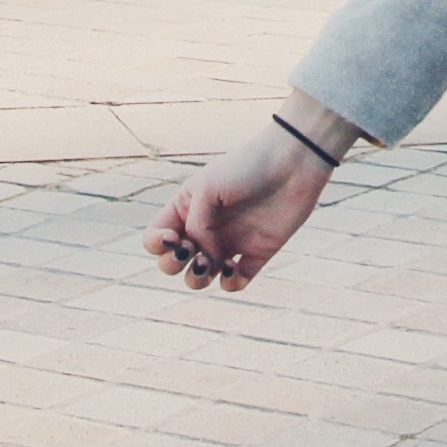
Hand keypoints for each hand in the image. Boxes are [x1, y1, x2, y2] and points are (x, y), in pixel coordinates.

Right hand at [144, 110, 341, 290]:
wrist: (292, 164)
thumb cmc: (246, 168)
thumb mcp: (207, 189)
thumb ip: (195, 225)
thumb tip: (202, 256)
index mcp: (185, 209)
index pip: (155, 238)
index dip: (156, 245)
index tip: (173, 238)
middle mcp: (204, 229)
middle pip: (172, 263)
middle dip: (174, 266)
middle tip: (192, 251)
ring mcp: (228, 243)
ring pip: (200, 278)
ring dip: (198, 278)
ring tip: (211, 263)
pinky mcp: (255, 255)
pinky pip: (233, 283)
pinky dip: (229, 283)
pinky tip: (235, 267)